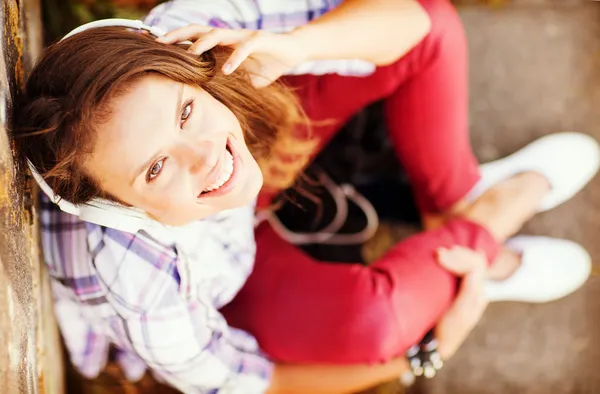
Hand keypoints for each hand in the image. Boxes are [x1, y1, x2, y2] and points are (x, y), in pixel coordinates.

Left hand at [156, 25, 308, 86]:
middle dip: (178, 35)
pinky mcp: (260, 40)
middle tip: (160, 44)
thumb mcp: (243, 78)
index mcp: (221, 44)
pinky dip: (234, 59)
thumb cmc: (266, 64)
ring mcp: (243, 36)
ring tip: (191, 56)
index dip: (174, 41)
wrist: (293, 52)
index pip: (192, 38)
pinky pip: (244, 47)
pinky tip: (226, 71)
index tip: (153, 47)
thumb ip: (227, 85)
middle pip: (197, 30)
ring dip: (202, 45)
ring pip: (217, 34)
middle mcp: (228, 36)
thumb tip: (212, 104)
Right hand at [434, 246, 487, 358]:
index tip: (437, 255)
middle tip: (437, 253)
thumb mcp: (458, 314)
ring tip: (437, 253)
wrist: (434, 346)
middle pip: (474, 262)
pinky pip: (461, 269)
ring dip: (455, 256)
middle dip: (457, 255)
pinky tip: (445, 257)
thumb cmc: (445, 331)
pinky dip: (453, 261)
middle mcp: (476, 290)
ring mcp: (467, 290)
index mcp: (478, 295)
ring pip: (468, 264)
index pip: (475, 266)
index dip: (457, 258)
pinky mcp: (456, 291)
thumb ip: (469, 292)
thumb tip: (475, 269)